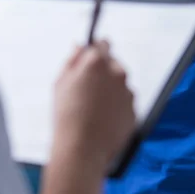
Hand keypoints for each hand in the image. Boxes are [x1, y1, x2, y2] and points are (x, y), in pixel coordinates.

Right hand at [52, 41, 134, 175]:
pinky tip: (102, 118)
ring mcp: (128, 92)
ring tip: (93, 107)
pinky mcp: (134, 110)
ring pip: (119, 84)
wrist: (82, 149)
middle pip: (113, 64)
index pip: (103, 44)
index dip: (95, 51)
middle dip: (103, 71)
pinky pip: (125, 102)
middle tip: (87, 88)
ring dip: (110, 89)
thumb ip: (72, 59)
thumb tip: (79, 47)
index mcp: (97, 62)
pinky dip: (116, 106)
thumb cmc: (67, 115)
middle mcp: (117, 73)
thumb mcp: (60, 82)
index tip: (91, 58)